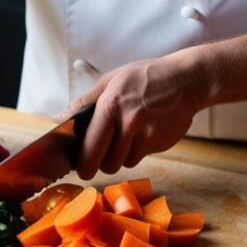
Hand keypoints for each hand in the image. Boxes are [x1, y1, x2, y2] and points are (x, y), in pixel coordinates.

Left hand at [63, 52, 204, 179]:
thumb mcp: (111, 80)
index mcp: (111, 105)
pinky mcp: (160, 143)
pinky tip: (144, 133)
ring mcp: (147, 134)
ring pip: (123, 163)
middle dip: (100, 165)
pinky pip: (140, 158)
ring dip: (121, 156)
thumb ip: (85, 102)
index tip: (80, 168)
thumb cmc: (145, 78)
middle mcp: (128, 121)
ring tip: (127, 136)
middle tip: (100, 158)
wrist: (187, 79)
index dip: (82, 163)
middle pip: (105, 164)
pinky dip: (138, 151)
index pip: (90, 147)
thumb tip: (59, 118)